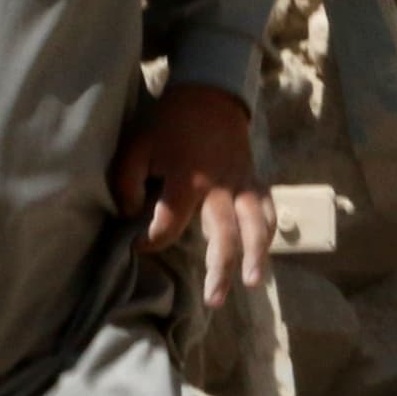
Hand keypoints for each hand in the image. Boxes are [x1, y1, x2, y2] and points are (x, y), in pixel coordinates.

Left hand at [108, 82, 271, 311]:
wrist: (209, 95)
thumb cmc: (168, 124)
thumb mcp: (137, 145)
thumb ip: (127, 181)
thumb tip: (132, 215)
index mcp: (187, 180)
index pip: (169, 225)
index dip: (151, 240)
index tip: (138, 245)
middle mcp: (219, 187)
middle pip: (225, 234)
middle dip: (220, 269)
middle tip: (213, 300)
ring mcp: (242, 184)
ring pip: (255, 224)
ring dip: (256, 255)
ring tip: (252, 284)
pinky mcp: (255, 179)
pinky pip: (267, 209)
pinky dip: (269, 232)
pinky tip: (264, 256)